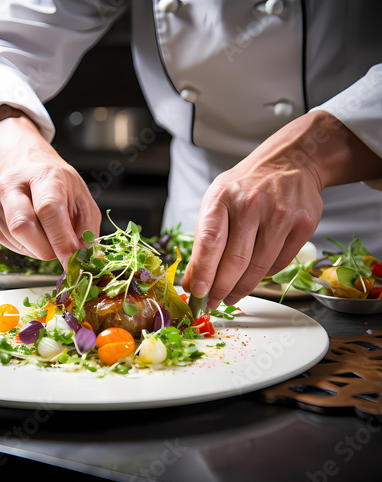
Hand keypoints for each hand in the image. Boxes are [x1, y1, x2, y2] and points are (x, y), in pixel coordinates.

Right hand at [0, 106, 100, 268]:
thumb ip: (86, 228)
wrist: (26, 169)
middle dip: (45, 250)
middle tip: (60, 253)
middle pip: (22, 226)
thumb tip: (81, 255)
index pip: (48, 209)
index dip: (60, 239)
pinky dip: (26, 248)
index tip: (71, 259)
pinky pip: (8, 244)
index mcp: (44, 176)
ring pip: (16, 240)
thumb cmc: (58, 186)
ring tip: (48, 235)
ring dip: (37, 250)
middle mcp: (13, 184)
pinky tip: (33, 234)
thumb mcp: (83, 200)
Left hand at [182, 110, 381, 308]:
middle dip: (221, 289)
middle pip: (235, 261)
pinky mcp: (303, 224)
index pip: (210, 241)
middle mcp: (252, 204)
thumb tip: (192, 282)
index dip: (204, 272)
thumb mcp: (216, 204)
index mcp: (223, 197)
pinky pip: (279, 264)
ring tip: (231, 296)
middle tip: (212, 303)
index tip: (198, 293)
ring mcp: (280, 214)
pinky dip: (264, 276)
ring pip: (259, 268)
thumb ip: (203, 242)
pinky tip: (255, 274)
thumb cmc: (245, 188)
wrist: (288, 163)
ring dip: (242, 289)